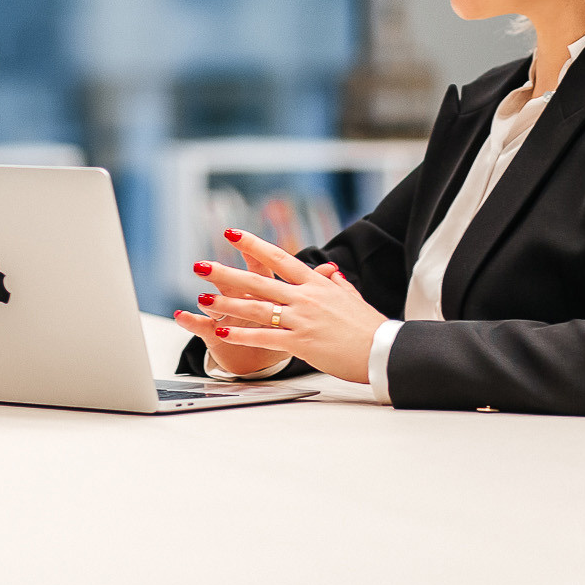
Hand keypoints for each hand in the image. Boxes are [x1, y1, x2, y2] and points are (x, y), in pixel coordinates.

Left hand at [172, 230, 382, 383]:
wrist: (383, 350)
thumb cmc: (369, 327)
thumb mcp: (353, 298)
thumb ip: (337, 284)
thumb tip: (331, 272)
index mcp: (317, 284)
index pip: (279, 257)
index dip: (253, 245)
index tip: (232, 234)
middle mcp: (306, 298)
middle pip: (259, 281)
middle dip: (226, 273)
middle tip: (201, 266)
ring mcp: (302, 319)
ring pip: (256, 308)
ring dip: (227, 302)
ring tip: (203, 297)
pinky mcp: (301, 342)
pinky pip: (264, 337)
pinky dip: (242, 334)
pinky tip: (223, 331)